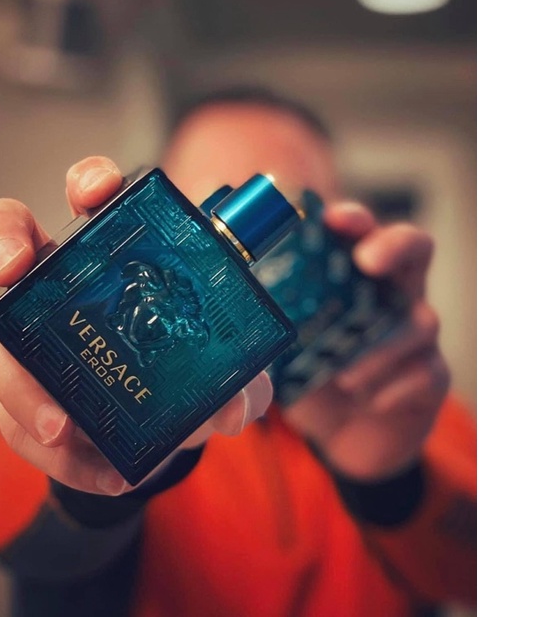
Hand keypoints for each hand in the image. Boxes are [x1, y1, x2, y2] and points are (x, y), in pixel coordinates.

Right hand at [0, 156, 272, 494]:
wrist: (157, 432)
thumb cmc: (185, 373)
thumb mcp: (222, 374)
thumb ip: (237, 383)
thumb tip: (233, 405)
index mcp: (114, 257)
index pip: (90, 194)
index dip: (88, 180)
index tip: (98, 191)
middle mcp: (62, 288)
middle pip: (7, 235)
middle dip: (2, 239)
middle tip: (14, 267)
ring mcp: (32, 341)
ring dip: (15, 380)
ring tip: (61, 425)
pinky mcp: (21, 397)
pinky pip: (13, 422)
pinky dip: (58, 455)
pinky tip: (104, 472)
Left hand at [283, 201, 450, 480]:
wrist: (343, 436)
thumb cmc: (312, 377)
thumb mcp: (284, 349)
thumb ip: (264, 327)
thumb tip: (223, 308)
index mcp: (355, 279)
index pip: (362, 232)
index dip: (353, 219)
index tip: (332, 218)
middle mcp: (393, 295)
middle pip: (415, 248)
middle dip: (393, 246)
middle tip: (367, 261)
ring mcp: (418, 334)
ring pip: (420, 321)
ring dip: (380, 347)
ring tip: (344, 378)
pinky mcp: (430, 376)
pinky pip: (426, 373)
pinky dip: (395, 386)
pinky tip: (370, 399)